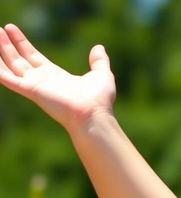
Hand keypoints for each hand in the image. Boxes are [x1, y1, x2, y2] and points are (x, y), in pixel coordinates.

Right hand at [0, 24, 115, 131]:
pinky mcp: (31, 91)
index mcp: (56, 77)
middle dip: (8, 45)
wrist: (93, 114)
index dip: (22, 43)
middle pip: (20, 60)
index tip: (11, 29)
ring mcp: (36, 86)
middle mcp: (43, 81)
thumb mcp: (102, 75)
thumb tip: (98, 48)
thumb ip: (99, 61)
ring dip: (2, 50)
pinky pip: (9, 78)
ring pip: (12, 66)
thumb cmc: (99, 100)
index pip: (34, 57)